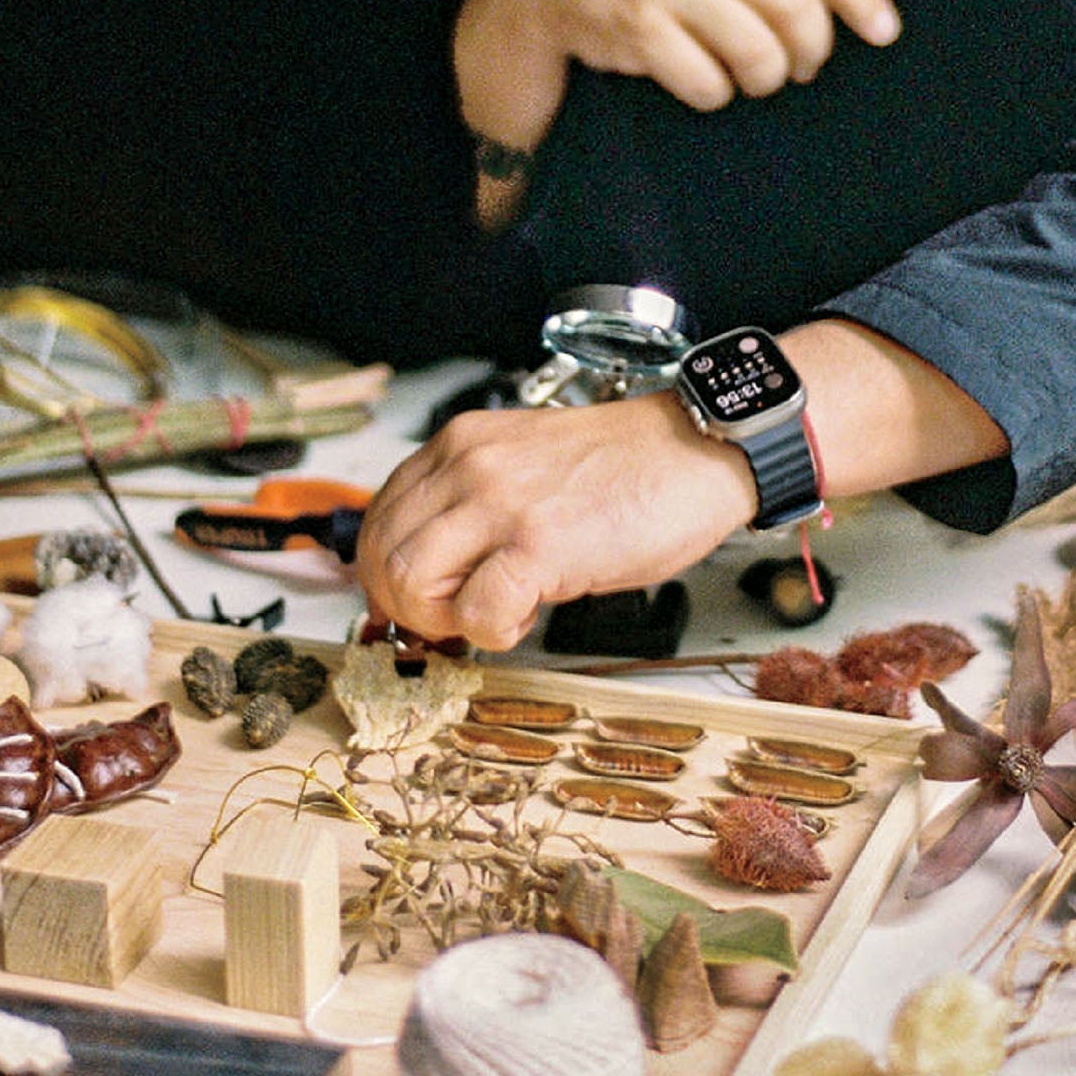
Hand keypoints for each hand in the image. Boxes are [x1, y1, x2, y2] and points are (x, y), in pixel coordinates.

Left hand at [353, 390, 757, 649]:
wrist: (695, 452)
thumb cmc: (624, 468)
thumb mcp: (524, 465)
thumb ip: (472, 503)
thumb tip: (429, 571)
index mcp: (462, 444)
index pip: (380, 517)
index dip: (391, 573)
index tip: (421, 599)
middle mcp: (469, 465)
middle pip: (382, 553)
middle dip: (408, 604)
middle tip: (455, 617)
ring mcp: (500, 503)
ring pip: (409, 581)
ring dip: (444, 618)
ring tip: (495, 611)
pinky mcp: (537, 545)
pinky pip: (476, 613)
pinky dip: (496, 632)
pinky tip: (533, 611)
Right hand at [454, 0, 900, 164]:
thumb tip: (852, 12)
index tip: (884, 33)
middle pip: (798, 13)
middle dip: (809, 54)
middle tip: (798, 68)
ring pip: (758, 54)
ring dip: (764, 79)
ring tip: (750, 77)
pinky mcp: (637, 25)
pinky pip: (706, 82)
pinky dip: (713, 94)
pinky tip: (701, 81)